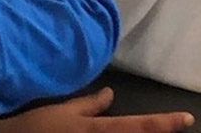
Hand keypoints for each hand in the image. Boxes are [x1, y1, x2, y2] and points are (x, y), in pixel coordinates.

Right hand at [0, 88, 195, 132]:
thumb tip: (111, 93)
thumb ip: (90, 104)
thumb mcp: (63, 111)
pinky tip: (123, 131)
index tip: (186, 118)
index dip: (164, 123)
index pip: (138, 126)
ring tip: (153, 128)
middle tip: (175, 125)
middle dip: (157, 132)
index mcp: (98, 129)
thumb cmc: (37, 125)